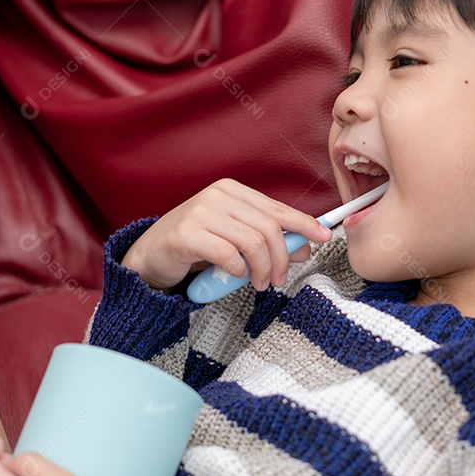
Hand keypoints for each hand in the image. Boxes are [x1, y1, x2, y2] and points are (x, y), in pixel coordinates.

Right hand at [121, 178, 330, 290]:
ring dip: (262, 270)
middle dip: (281, 258)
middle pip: (269, 228)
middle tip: (279, 280)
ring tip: (260, 284)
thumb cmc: (196, 246)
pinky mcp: (186, 234)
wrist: (150, 255)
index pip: (277, 208)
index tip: (324, 237)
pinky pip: (227, 256)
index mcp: (232, 191)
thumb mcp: (235, 238)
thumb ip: (267, 239)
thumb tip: (304, 247)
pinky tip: (234, 277)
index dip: (304, 223)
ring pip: (252, 243)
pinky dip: (237, 271)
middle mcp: (218, 196)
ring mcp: (201, 212)